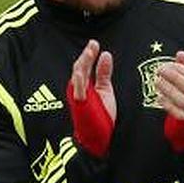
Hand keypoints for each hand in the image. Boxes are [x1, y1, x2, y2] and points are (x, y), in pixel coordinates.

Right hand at [67, 40, 115, 157]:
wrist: (97, 138)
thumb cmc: (100, 115)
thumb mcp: (104, 90)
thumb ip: (103, 73)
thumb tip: (106, 55)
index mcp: (84, 85)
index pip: (85, 66)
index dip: (89, 54)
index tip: (95, 44)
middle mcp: (79, 89)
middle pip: (80, 68)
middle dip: (86, 56)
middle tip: (93, 44)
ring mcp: (78, 97)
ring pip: (77, 77)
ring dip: (83, 64)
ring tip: (89, 53)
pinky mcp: (80, 105)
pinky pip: (78, 92)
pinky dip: (78, 82)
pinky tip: (81, 73)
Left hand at [155, 51, 183, 119]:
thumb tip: (181, 53)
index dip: (180, 68)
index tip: (166, 64)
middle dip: (173, 77)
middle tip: (159, 70)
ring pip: (183, 100)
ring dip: (168, 90)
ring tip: (156, 81)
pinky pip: (177, 113)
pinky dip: (168, 105)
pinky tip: (159, 97)